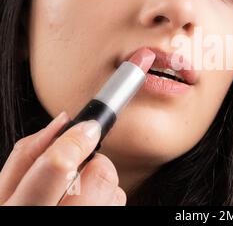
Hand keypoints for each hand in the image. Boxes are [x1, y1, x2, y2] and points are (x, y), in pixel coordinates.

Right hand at [0, 112, 125, 205]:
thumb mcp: (4, 192)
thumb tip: (63, 122)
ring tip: (75, 199)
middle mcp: (54, 221)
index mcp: (19, 210)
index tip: (87, 128)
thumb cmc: (17, 212)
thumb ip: (27, 156)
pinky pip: (117, 205)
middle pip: (101, 175)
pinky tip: (85, 209)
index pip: (59, 166)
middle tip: (81, 169)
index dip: (76, 139)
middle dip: (95, 163)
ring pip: (115, 191)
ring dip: (100, 187)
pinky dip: (105, 202)